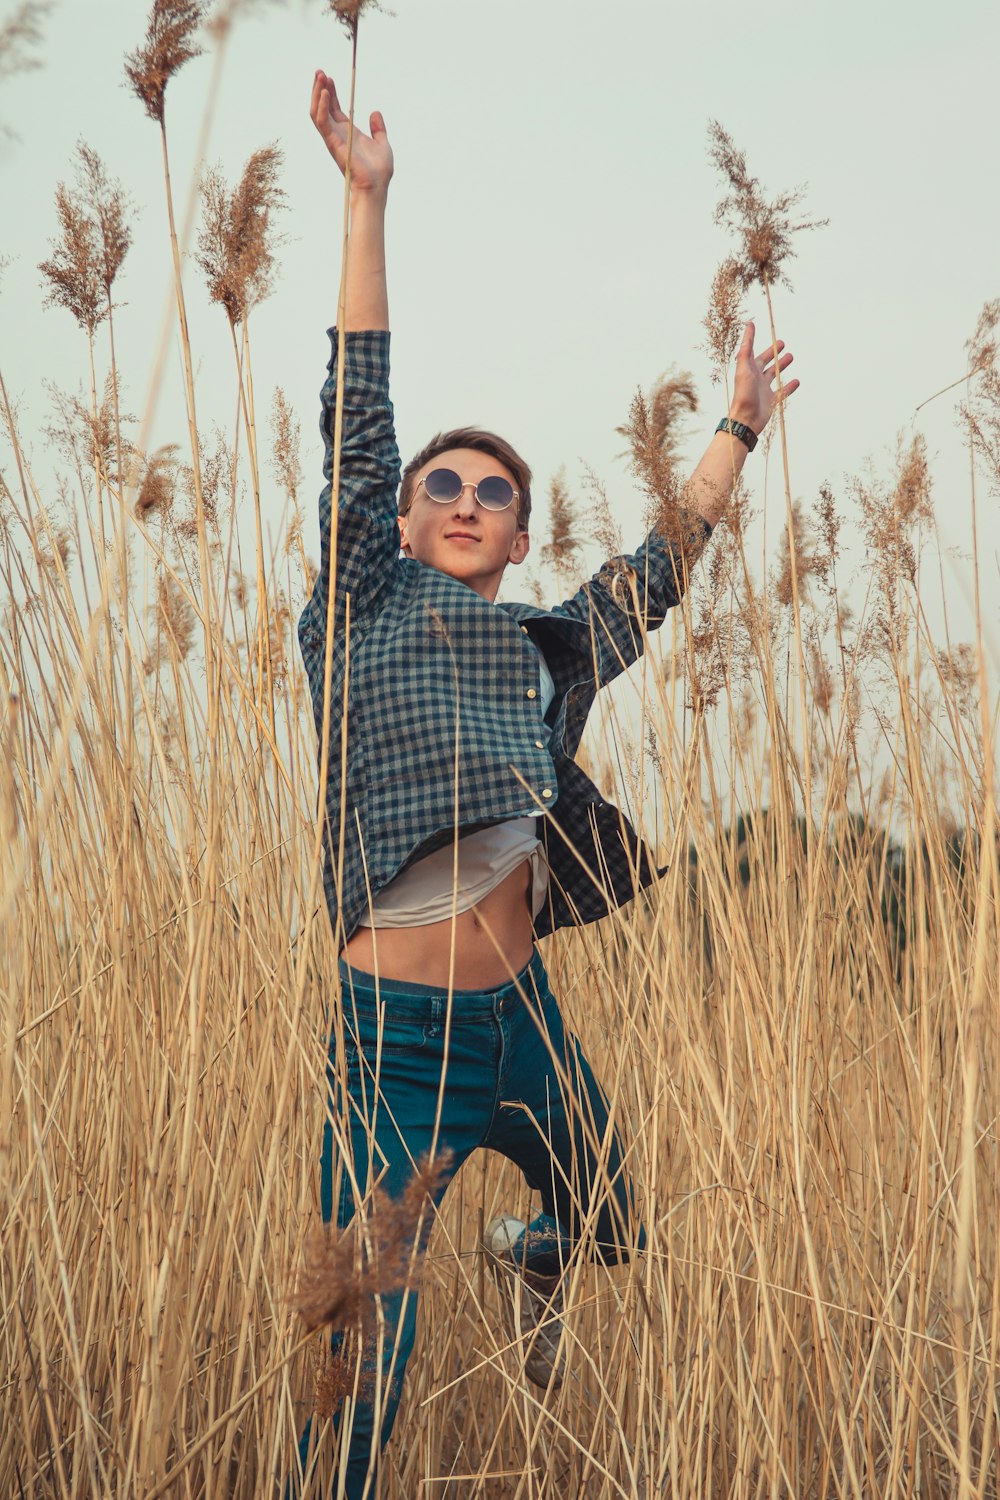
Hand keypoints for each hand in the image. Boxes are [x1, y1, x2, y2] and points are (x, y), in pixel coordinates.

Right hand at [310, 70, 392, 198]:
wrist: (377, 186)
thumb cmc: (379, 171)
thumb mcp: (382, 143)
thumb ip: (378, 128)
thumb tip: (376, 112)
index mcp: (347, 132)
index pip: (333, 108)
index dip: (330, 92)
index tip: (330, 78)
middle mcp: (337, 134)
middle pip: (322, 107)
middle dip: (319, 88)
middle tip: (320, 71)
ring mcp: (333, 138)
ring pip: (317, 112)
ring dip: (316, 94)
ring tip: (320, 77)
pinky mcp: (333, 143)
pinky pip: (322, 122)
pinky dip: (321, 106)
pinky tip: (325, 93)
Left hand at [729, 321, 798, 434]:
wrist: (746, 420)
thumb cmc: (743, 394)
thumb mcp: (744, 367)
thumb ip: (747, 347)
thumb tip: (749, 325)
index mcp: (748, 368)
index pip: (751, 350)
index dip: (752, 338)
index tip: (754, 326)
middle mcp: (755, 377)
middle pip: (765, 361)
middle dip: (773, 352)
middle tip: (782, 343)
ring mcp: (763, 389)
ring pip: (774, 374)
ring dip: (782, 365)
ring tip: (791, 356)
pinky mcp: (771, 400)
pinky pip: (783, 391)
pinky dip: (790, 386)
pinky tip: (797, 381)